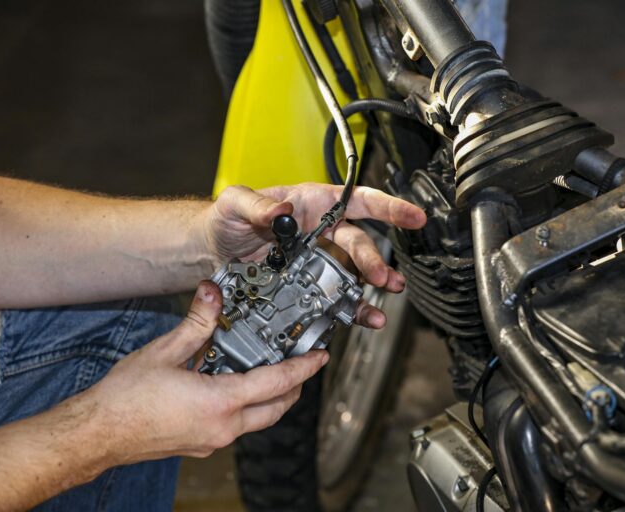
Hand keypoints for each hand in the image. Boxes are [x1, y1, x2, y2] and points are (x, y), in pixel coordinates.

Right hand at [88, 281, 327, 462]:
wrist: (98, 434)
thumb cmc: (126, 400)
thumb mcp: (166, 351)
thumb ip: (197, 323)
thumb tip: (212, 294)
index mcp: (221, 402)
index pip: (277, 382)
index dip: (304, 368)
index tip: (320, 357)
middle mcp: (224, 427)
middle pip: (277, 408)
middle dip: (295, 385)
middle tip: (301, 364)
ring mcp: (213, 440)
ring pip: (259, 419)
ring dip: (271, 397)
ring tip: (269, 370)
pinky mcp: (201, 444)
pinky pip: (237, 425)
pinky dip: (246, 406)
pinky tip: (231, 385)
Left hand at [201, 183, 426, 327]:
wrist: (211, 251)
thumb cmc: (226, 219)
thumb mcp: (235, 202)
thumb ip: (257, 204)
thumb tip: (284, 211)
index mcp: (312, 204)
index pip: (357, 201)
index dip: (389, 207)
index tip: (414, 216)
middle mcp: (321, 232)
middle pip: (357, 243)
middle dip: (372, 259)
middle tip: (381, 276)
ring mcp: (316, 261)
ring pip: (353, 272)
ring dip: (373, 286)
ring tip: (385, 297)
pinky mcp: (308, 286)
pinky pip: (336, 297)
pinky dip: (352, 308)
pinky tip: (365, 317)